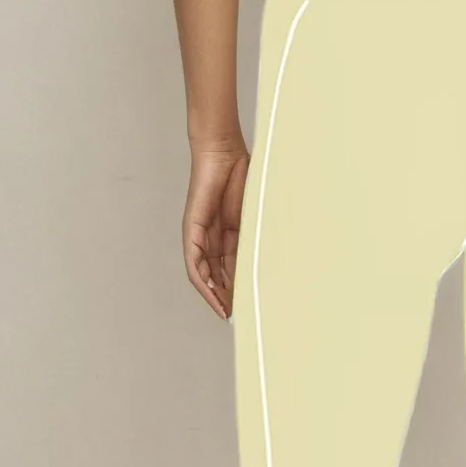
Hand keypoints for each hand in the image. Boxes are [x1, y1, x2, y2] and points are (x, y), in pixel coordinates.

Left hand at [183, 142, 248, 319]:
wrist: (225, 151)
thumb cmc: (244, 174)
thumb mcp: (256, 213)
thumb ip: (259, 235)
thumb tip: (273, 260)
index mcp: (230, 233)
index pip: (232, 267)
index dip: (240, 288)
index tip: (250, 306)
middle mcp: (212, 236)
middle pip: (217, 274)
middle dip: (227, 296)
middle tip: (239, 315)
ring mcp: (200, 233)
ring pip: (204, 272)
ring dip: (213, 293)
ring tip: (226, 311)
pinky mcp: (192, 227)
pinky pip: (193, 260)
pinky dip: (201, 279)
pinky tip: (210, 293)